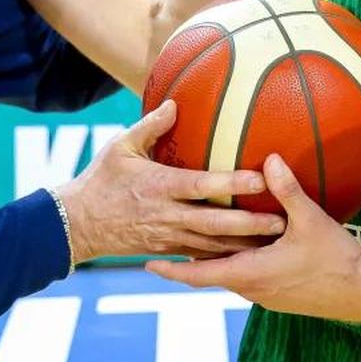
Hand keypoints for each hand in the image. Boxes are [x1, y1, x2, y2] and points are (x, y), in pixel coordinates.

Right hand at [57, 101, 282, 261]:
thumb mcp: (120, 147)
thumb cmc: (100, 180)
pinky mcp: (167, 250)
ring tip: (276, 243)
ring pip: (214, 245)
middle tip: (282, 221)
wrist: (77, 224)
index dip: (231, 182)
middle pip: (216, 223)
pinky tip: (249, 257)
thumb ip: (150, 125)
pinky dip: (225, 257)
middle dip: (250, 224)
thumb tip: (176, 103)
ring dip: (245, 245)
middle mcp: (167, 214)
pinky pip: (201, 256)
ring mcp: (168, 236)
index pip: (201, 185)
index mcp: (159, 186)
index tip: (260, 178)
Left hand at [147, 155, 360, 320]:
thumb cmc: (336, 260)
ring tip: (195, 241)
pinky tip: (240, 247)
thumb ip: (287, 190)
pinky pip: (247, 278)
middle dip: (186, 261)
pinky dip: (234, 264)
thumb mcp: (309, 220)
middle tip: (164, 244)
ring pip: (228, 276)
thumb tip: (268, 159)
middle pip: (209, 275)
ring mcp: (266, 295)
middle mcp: (252, 289)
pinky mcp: (279, 294)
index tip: (146, 265)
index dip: (171, 270)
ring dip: (211, 262)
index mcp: (250, 273)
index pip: (198, 275)